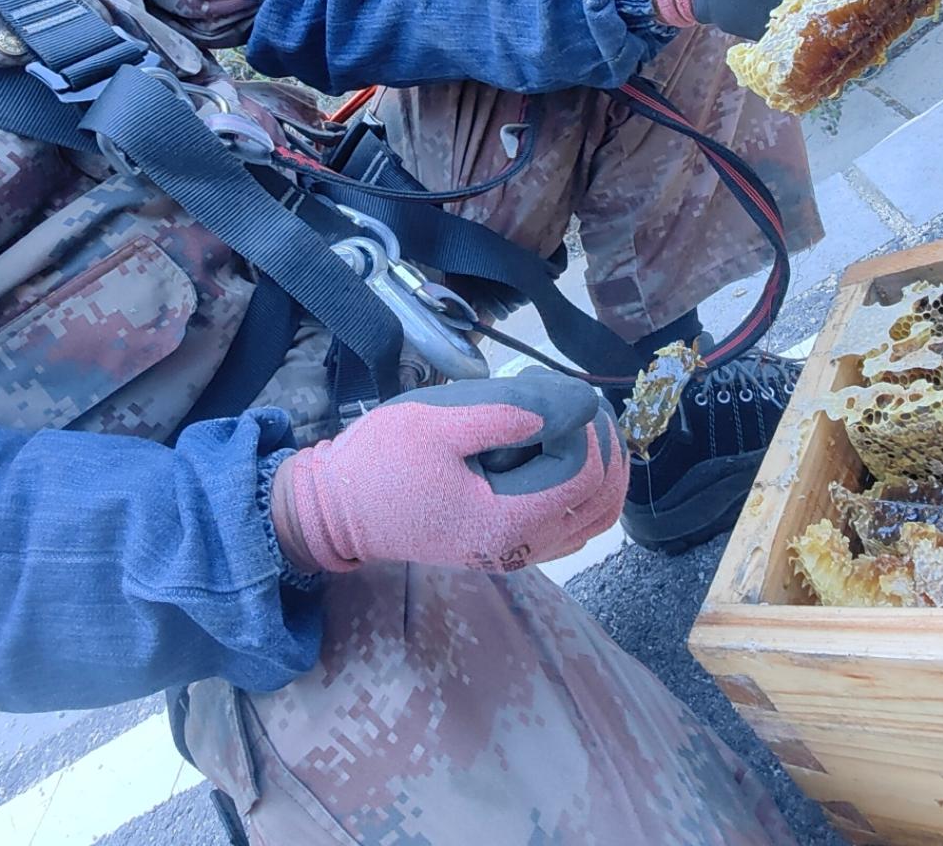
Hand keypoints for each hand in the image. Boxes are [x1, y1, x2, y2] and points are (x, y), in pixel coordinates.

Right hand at [269, 370, 627, 573]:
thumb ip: (513, 413)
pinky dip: (582, 491)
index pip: (584, 476)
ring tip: (578, 423)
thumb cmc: (381, 461)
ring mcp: (515, 552)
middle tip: (582, 402)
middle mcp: (521, 548)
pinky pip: (568, 527)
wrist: (336, 510)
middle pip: (602, 504)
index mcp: (507, 520)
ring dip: (601, 470)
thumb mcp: (440, 422)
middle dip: (606, 447)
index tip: (557, 390)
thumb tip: (581, 403)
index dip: (587, 429)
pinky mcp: (505, 547)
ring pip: (592, 520)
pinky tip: (560, 453)